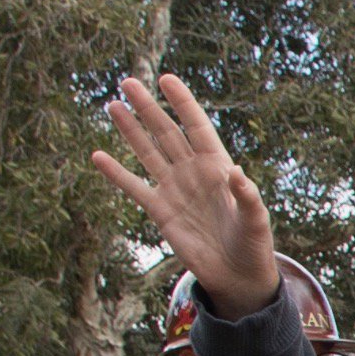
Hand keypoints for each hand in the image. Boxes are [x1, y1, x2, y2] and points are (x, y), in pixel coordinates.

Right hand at [91, 73, 279, 316]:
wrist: (238, 276)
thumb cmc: (253, 246)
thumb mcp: (256, 221)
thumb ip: (248, 198)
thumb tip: (237, 174)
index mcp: (218, 168)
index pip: (198, 128)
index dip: (183, 104)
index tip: (167, 79)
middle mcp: (193, 173)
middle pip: (167, 133)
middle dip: (149, 108)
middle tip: (128, 82)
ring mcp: (174, 189)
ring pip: (148, 152)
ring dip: (130, 130)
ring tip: (113, 105)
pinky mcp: (160, 211)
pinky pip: (134, 187)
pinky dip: (117, 173)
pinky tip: (98, 156)